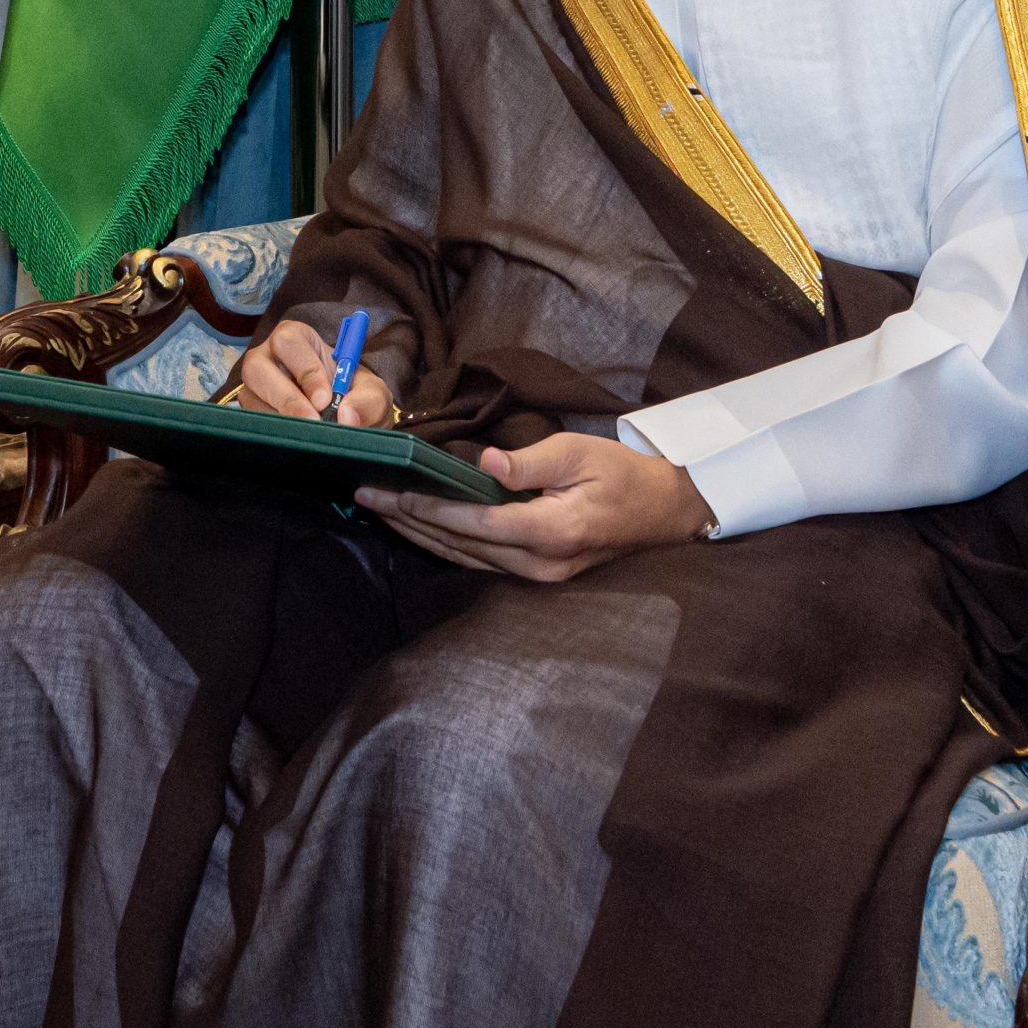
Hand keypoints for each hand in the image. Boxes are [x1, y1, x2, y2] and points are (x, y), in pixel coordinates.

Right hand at [237, 318, 393, 425]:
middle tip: (313, 421)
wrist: (346, 418)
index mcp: (295, 338)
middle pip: (257, 368)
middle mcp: (267, 357)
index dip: (306, 371)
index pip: (289, 343)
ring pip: (251, 398)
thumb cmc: (355, 395)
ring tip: (310, 434)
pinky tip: (297, 440)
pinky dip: (276, 433)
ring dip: (281, 419)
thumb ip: (367, 402)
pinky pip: (252, 421)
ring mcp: (254, 386)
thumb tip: (347, 417)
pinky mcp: (250, 411)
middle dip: (286, 398)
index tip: (325, 400)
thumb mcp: (373, 395)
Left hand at [355, 432, 711, 581]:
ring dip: (420, 535)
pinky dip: (445, 544)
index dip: (427, 507)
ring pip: (465, 558)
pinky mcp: (537, 573)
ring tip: (381, 512)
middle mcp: (540, 563)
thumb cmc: (622, 474)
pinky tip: (420, 529)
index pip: (474, 521)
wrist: (662, 510)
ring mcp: (539, 574)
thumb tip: (487, 462)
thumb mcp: (580, 452)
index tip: (388, 492)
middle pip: (459, 544)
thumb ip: (531, 461)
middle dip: (409, 521)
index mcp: (552, 531)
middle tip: (365, 497)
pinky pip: (480, 561)